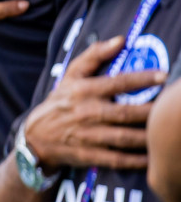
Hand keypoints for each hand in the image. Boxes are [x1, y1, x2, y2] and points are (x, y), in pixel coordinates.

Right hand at [23, 35, 166, 170]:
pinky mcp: (88, 155)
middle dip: (151, 111)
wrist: (35, 137)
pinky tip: (152, 158)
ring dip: (147, 137)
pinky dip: (135, 160)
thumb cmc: (60, 102)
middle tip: (170, 107)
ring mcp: (88, 136)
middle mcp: (86, 113)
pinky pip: (116, 159)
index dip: (142, 79)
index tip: (163, 76)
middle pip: (126, 113)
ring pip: (124, 138)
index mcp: (84, 91)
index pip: (117, 83)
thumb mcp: (70, 75)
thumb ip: (94, 55)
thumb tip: (121, 40)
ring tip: (165, 133)